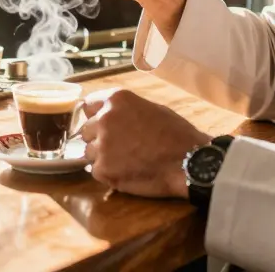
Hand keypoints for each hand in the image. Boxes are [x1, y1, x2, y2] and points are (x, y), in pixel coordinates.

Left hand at [80, 87, 211, 198]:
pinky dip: (109, 174)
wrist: (189, 161)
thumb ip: (126, 110)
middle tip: (120, 148)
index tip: (100, 125)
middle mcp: (104, 119)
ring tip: (126, 162)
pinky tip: (128, 173)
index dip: (94, 117)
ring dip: (103, 158)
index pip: (87, 105)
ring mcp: (102, 145)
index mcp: (116, 100)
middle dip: (98, 139)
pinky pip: (97, 171)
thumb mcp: (151, 108)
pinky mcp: (103, 169)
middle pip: (86, 131)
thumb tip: (113, 116)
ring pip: (89, 153)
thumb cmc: (177, 134)